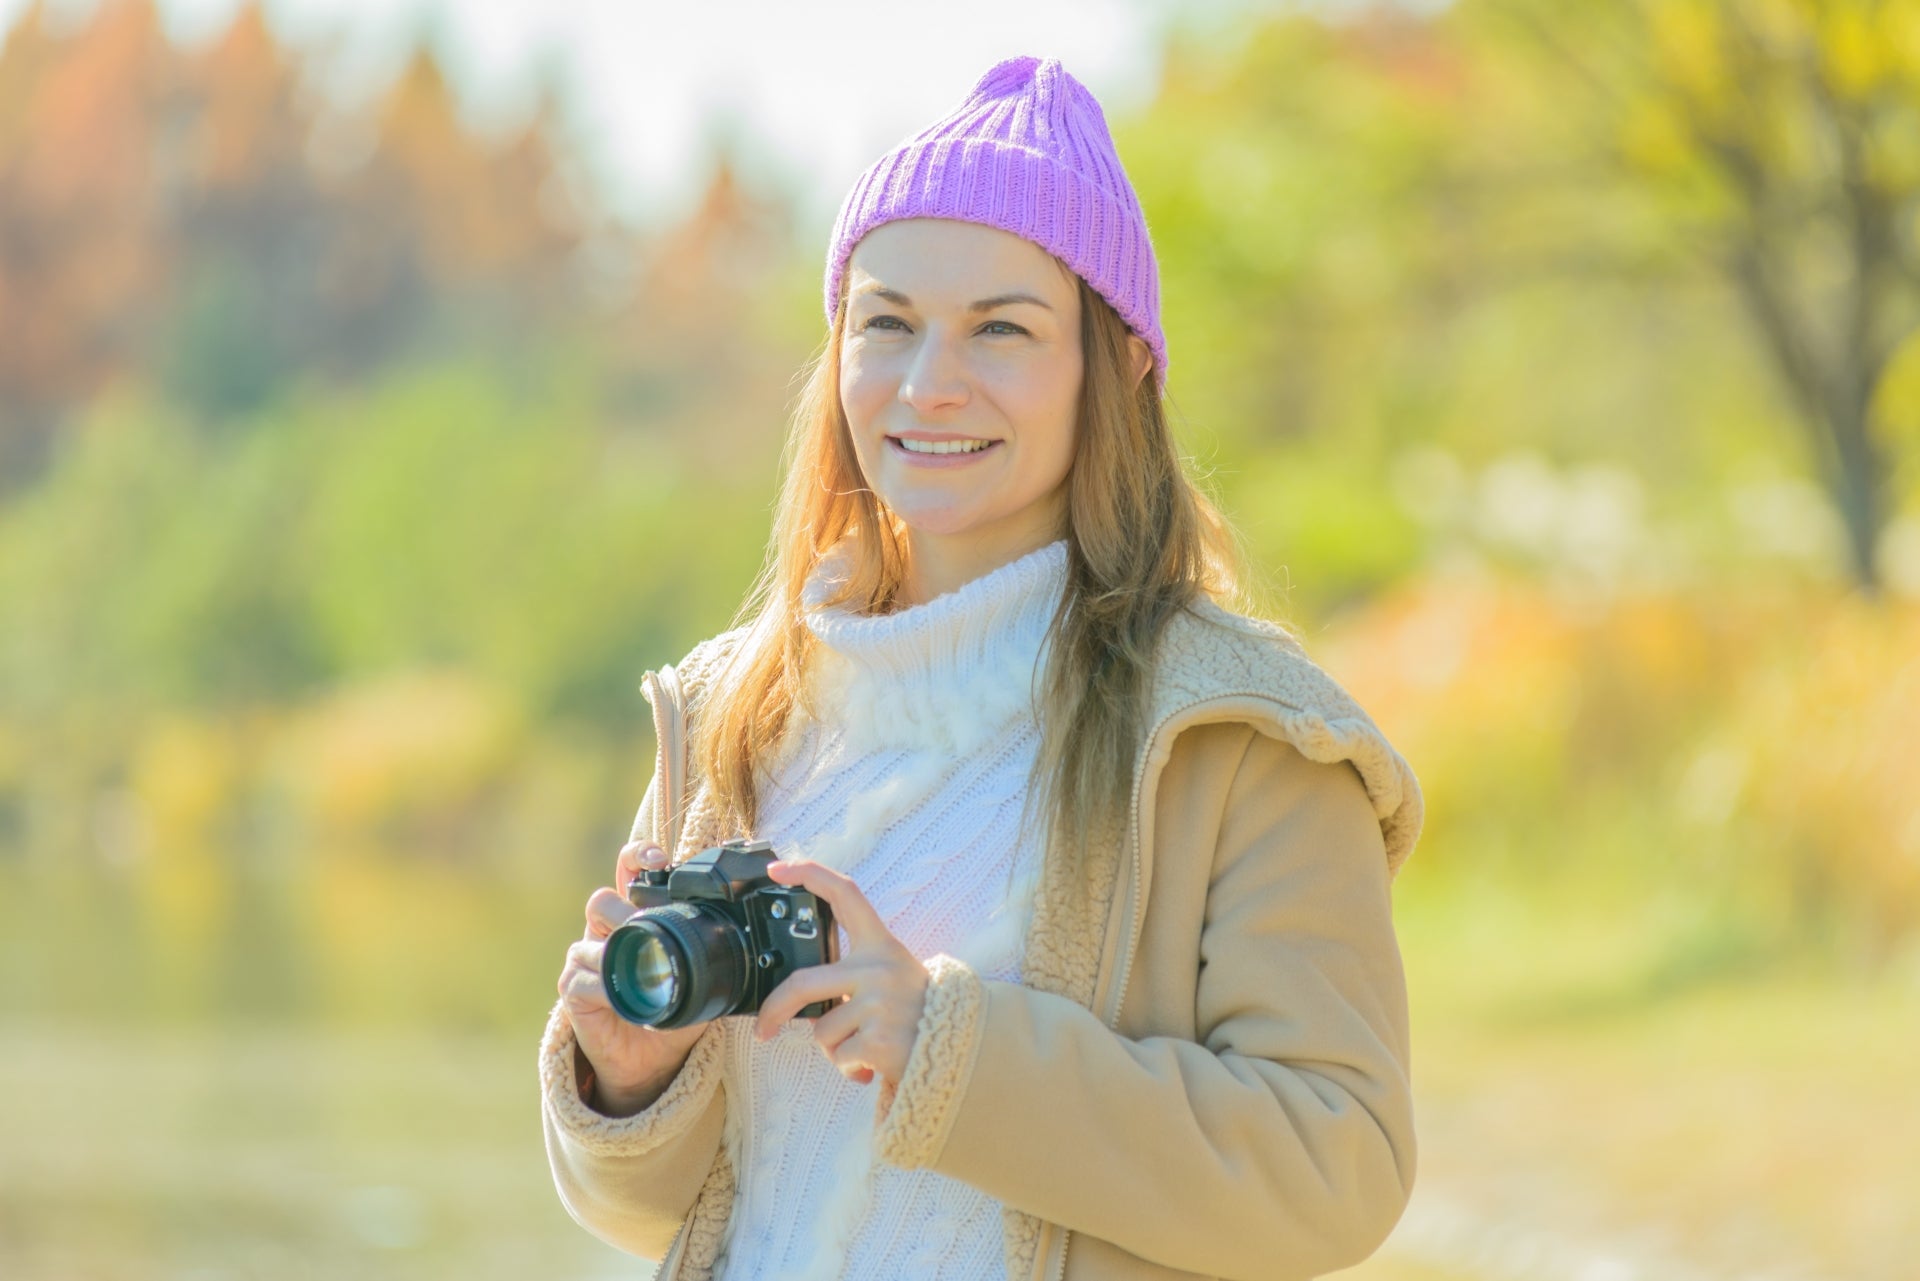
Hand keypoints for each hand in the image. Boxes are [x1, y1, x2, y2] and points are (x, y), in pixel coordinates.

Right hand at [557, 840, 711, 1115]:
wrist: (649, 1062)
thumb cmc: (672, 1011)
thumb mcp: (701, 980)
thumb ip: (714, 957)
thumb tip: (747, 942)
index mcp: (636, 919)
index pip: (628, 872)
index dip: (638, 857)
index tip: (658, 859)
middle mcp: (606, 933)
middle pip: (602, 900)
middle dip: (625, 909)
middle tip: (647, 923)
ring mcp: (586, 960)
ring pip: (589, 938)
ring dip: (617, 950)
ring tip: (640, 964)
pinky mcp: (574, 989)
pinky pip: (584, 978)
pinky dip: (606, 986)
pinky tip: (624, 995)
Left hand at [753, 859, 929, 1087]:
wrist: (961, 1047)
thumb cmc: (915, 1011)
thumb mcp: (894, 974)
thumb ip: (852, 974)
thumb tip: (800, 1002)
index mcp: (881, 944)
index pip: (844, 894)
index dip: (808, 875)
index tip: (775, 870)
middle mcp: (878, 968)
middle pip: (803, 982)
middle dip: (775, 1009)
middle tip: (763, 1028)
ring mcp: (878, 1003)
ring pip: (822, 1031)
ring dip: (835, 1048)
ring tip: (864, 1046)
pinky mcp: (878, 1040)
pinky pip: (840, 1057)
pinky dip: (849, 1068)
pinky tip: (872, 1065)